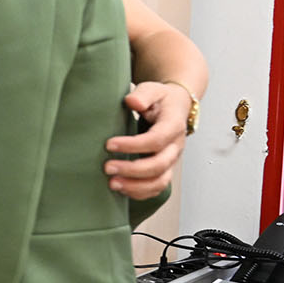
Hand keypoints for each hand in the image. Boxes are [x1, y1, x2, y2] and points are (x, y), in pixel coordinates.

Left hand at [105, 82, 190, 198]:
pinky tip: (121, 189)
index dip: (133, 145)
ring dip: (136, 186)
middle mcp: (175, 146)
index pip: (155, 140)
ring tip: (112, 183)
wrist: (176, 107)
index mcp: (173, 126)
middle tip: (107, 167)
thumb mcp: (153, 89)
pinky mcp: (165, 169)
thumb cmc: (162, 99)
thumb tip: (132, 101)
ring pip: (159, 181)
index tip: (109, 145)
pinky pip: (157, 187)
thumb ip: (143, 94)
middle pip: (158, 165)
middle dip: (132, 170)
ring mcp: (171, 160)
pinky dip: (140, 193)